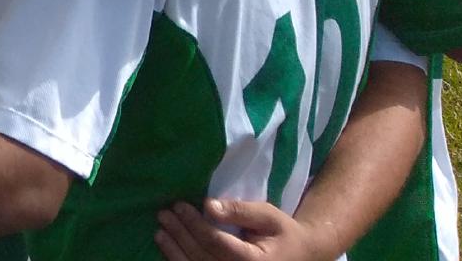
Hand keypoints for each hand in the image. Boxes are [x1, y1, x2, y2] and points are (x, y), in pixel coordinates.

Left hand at [156, 198, 327, 260]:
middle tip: (163, 214)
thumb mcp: (267, 216)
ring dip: (174, 250)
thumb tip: (208, 206)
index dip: (194, 224)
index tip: (179, 206)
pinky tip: (168, 248)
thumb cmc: (282, 233)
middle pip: (202, 256)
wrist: (300, 255)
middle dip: (180, 234)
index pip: (216, 242)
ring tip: (161, 231)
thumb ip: (240, 211)